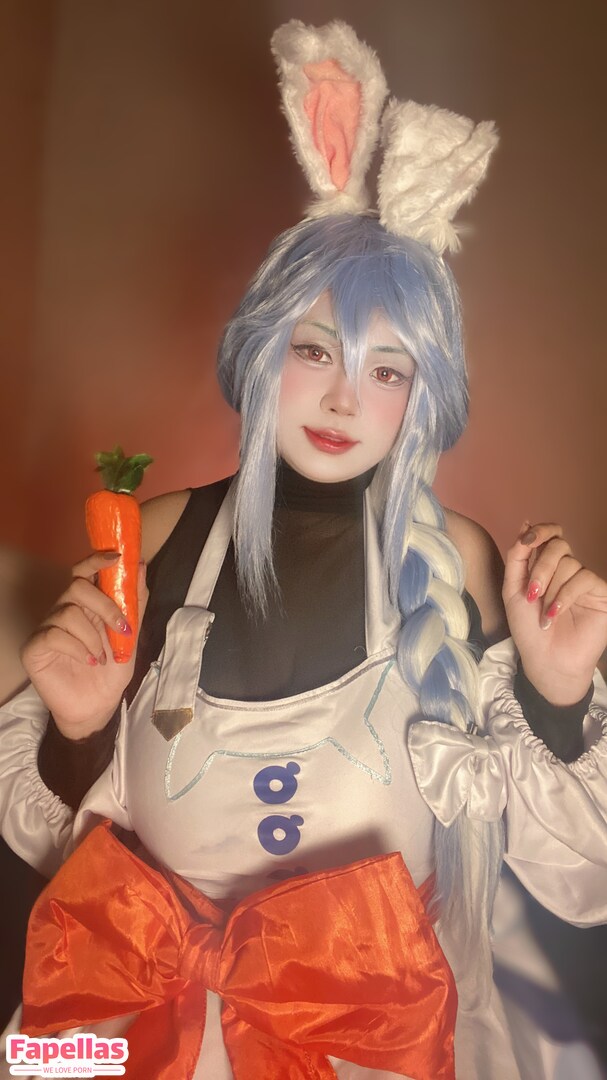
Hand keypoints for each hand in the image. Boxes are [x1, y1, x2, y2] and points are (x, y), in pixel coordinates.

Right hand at [21, 552, 148, 738]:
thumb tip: (140, 566)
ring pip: (68, 612)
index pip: (82, 572)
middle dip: (105, 605)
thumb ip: (135, 602)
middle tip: (121, 628)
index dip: (96, 561)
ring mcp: (47, 627)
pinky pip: (54, 634)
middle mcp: (63, 610)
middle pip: (77, 587)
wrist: (99, 706)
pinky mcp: (34, 647)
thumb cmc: (112, 670)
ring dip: (93, 636)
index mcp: (85, 604)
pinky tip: (88, 661)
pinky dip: (77, 647)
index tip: (117, 557)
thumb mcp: (131, 634)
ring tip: (101, 657)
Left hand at [503, 522, 606, 704]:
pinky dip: (564, 596)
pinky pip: (583, 579)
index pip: (550, 535)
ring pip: (569, 564)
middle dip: (540, 568)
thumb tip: (525, 523)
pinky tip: (554, 615)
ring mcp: (585, 582)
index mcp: (546, 566)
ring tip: (543, 614)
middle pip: (558, 546)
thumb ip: (518, 557)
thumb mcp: (513, 590)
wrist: (545, 660)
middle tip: (531, 594)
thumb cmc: (527, 629)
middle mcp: (567, 571)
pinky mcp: (601, 594)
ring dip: (550, 589)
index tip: (526, 541)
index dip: (540, 531)